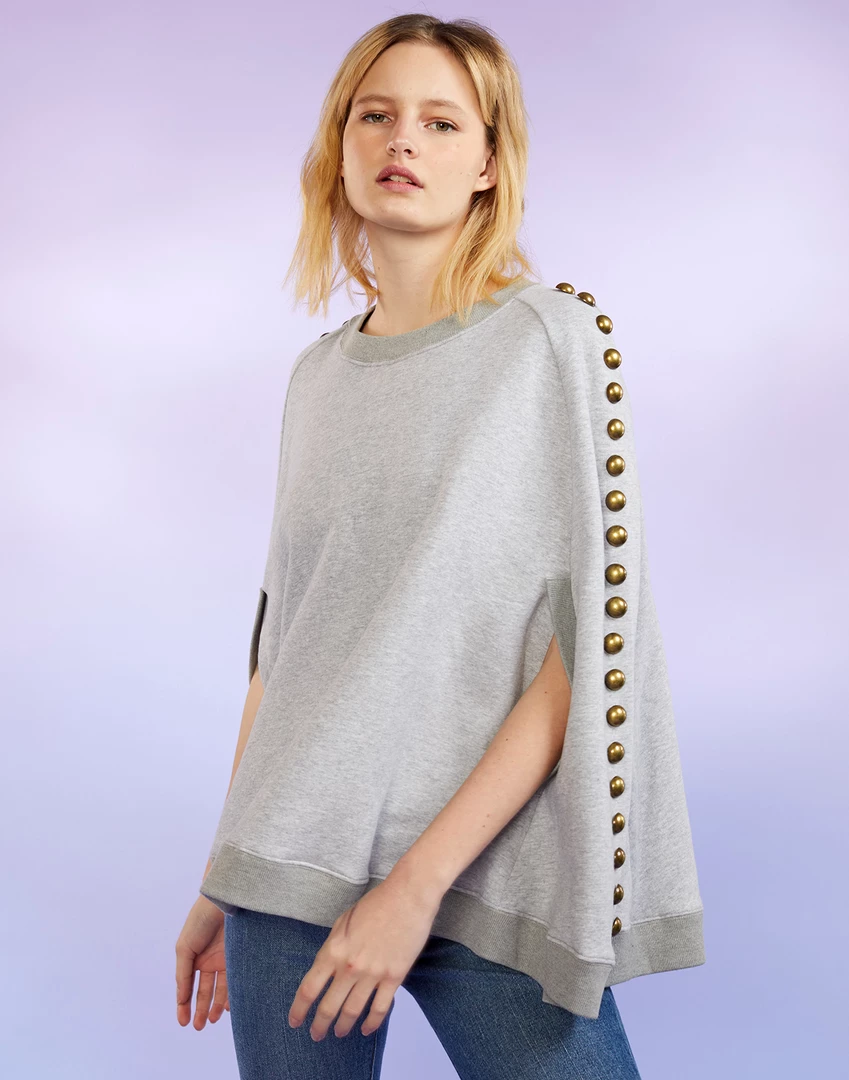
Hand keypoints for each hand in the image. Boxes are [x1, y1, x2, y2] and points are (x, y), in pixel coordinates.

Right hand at [175, 895, 228, 1028]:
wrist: (224, 899)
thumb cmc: (200, 920)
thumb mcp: (184, 948)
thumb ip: (183, 974)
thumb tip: (181, 999)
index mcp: (193, 957)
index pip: (188, 986)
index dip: (184, 1005)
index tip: (184, 1022)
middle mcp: (209, 960)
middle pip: (205, 991)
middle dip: (202, 1009)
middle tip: (200, 1027)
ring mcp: (225, 959)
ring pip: (221, 989)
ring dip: (216, 1005)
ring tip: (213, 1020)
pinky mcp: (241, 956)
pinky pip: (236, 980)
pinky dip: (232, 995)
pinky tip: (229, 1007)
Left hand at [287, 872, 441, 1040]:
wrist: (408, 896)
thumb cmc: (375, 904)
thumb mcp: (343, 921)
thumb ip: (333, 947)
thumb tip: (326, 968)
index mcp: (333, 950)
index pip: (309, 988)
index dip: (299, 1009)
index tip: (295, 1021)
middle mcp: (350, 966)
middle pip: (329, 1006)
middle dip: (320, 1025)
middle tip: (316, 1035)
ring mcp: (373, 973)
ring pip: (353, 1011)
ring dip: (343, 1026)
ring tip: (339, 1033)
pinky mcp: (394, 977)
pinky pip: (380, 1008)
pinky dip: (371, 1023)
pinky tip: (366, 1029)